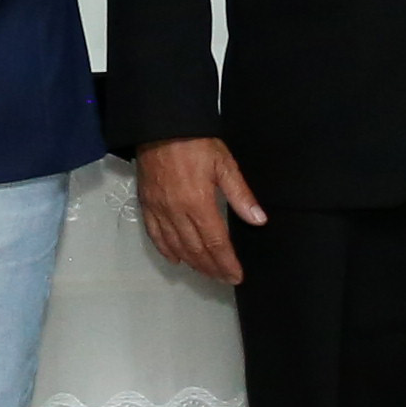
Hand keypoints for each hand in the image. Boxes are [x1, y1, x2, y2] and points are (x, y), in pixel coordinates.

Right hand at [136, 136, 264, 284]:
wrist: (160, 127)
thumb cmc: (196, 144)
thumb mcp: (224, 165)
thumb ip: (241, 195)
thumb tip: (258, 220)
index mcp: (199, 203)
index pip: (215, 242)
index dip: (226, 262)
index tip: (236, 276)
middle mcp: (177, 212)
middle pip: (196, 249)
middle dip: (211, 268)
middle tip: (224, 279)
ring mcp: (159, 210)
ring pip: (176, 246)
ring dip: (192, 263)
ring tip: (206, 273)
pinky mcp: (146, 205)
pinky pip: (155, 235)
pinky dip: (166, 250)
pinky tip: (176, 260)